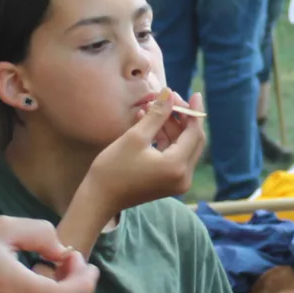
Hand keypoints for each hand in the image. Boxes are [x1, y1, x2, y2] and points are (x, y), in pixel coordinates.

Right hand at [80, 92, 204, 215]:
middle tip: (169, 99)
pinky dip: (165, 139)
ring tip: (152, 108)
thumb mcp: (136, 137)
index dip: (194, 112)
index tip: (194, 94)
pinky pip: (173, 156)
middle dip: (182, 118)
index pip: (194, 133)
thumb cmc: (114, 168)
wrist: (99, 199)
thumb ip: (157, 114)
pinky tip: (149, 123)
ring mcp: (177, 182)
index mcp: (177, 166)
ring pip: (182, 147)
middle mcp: (183, 177)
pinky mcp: (168, 183)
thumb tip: (169, 93)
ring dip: (171, 127)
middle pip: (192, 140)